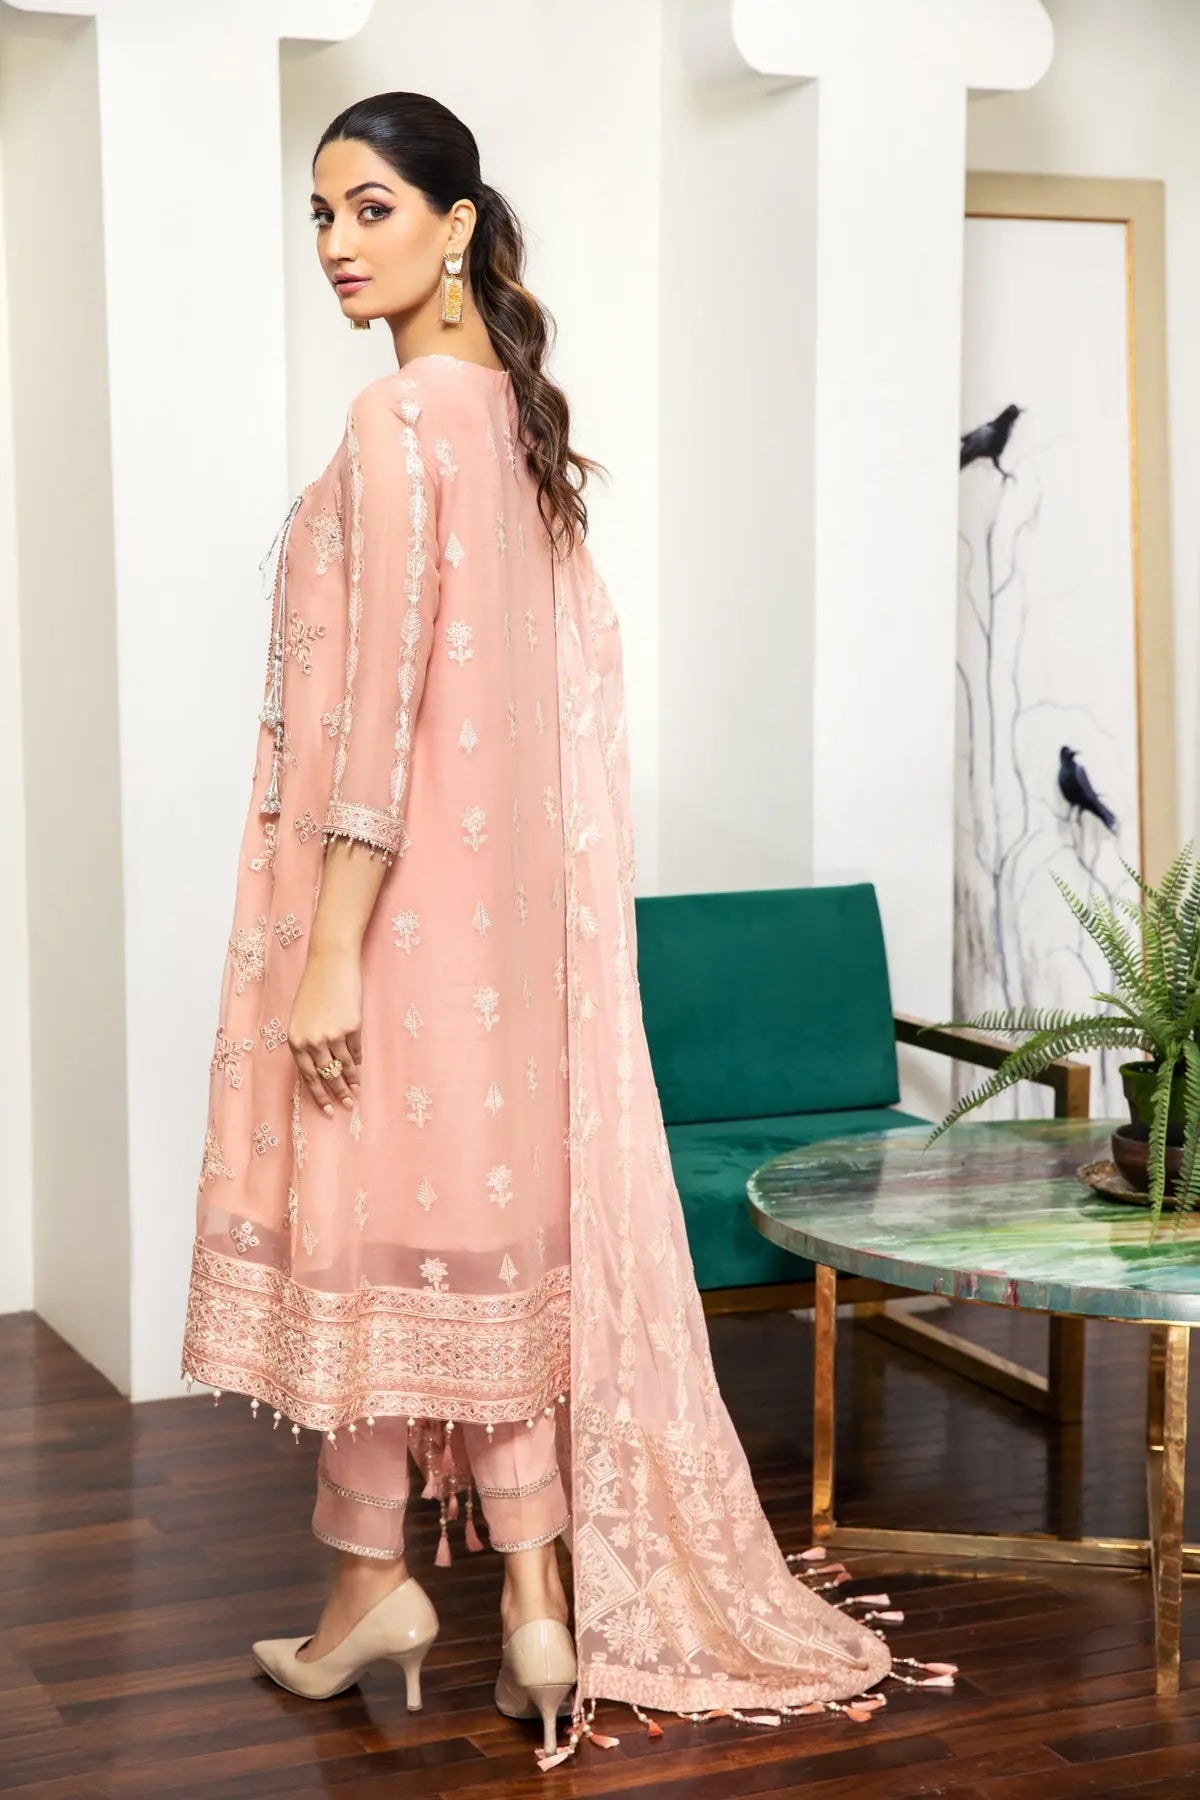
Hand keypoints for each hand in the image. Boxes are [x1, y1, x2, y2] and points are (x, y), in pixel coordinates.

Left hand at [287, 943, 362, 1115]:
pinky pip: (356, 1050)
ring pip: (344, 1066)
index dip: (319, 1095)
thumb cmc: (314, 987)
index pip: (308, 1076)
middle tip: (347, 1106)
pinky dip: (358, 1062)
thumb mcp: (302, 1017)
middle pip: (327, 1075)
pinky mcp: (352, 1027)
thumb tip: (320, 1066)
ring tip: (356, 1092)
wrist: (330, 963)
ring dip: (351, 1080)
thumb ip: (307, 1041)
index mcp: (296, 1040)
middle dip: (337, 1093)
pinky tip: (360, 1070)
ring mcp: (333, 1035)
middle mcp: (312, 1041)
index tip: (327, 1110)